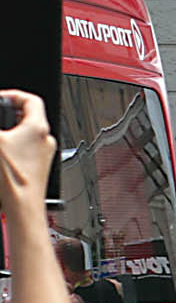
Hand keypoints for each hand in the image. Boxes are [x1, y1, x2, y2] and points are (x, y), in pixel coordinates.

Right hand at [0, 92, 49, 209]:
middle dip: (7, 116)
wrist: (23, 208)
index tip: (0, 97)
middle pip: (27, 118)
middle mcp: (45, 140)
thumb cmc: (14, 179)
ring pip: (24, 136)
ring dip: (8, 134)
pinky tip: (1, 156)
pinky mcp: (37, 169)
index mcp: (38, 128)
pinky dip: (11, 149)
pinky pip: (24, 151)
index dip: (13, 95)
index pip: (31, 99)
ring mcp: (43, 155)